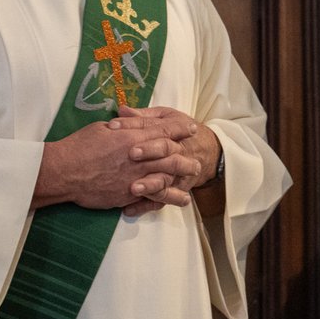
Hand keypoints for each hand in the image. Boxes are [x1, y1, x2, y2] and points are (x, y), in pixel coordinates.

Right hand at [31, 106, 217, 215]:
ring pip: (167, 175)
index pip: (162, 129)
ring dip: (183, 175)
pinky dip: (169, 197)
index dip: (179, 128)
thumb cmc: (78, 146)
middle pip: (171, 154)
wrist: (64, 172)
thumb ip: (121, 127)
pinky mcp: (128, 193)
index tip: (191, 128)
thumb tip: (129, 122)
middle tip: (198, 156)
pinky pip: (154, 195)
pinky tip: (181, 198)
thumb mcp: (101, 128)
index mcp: (131, 136)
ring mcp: (134, 176)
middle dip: (186, 154)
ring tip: (194, 176)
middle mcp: (137, 155)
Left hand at [110, 106, 224, 215]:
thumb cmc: (178, 132)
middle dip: (149, 151)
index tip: (113, 127)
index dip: (134, 125)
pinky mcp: (173, 191)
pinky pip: (160, 202)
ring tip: (133, 188)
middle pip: (166, 150)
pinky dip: (144, 206)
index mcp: (174, 131)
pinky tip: (128, 209)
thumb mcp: (164, 119)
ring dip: (150, 184)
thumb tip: (122, 109)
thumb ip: (142, 117)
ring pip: (165, 180)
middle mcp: (178, 152)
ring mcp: (177, 174)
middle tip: (131, 154)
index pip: (156, 127)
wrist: (206, 151)